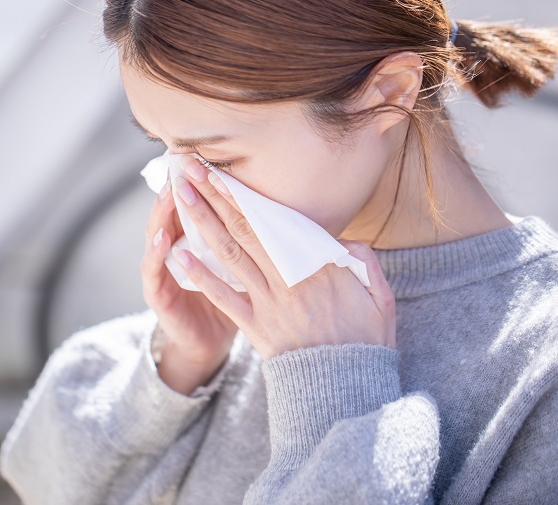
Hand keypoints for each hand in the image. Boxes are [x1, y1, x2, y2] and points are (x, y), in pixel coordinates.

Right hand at [141, 175, 238, 386]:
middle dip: (182, 189)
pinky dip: (157, 255)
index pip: (202, 209)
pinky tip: (163, 239)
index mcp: (201, 242)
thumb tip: (293, 218)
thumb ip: (258, 243)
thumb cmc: (230, 301)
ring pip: (158, 235)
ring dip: (163, 214)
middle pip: (176, 214)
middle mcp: (177, 249)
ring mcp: (164, 271)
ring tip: (170, 193)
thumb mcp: (245, 268)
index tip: (214, 161)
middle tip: (186, 164)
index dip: (207, 187)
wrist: (208, 341)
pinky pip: (154, 272)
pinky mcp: (158, 294)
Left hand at [170, 155, 395, 359]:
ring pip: (229, 253)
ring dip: (201, 222)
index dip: (243, 194)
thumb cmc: (366, 339)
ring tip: (180, 195)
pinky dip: (200, 275)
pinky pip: (223, 297)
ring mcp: (267, 301)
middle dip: (213, 195)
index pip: (272, 220)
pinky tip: (177, 254)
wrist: (346, 388)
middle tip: (188, 167)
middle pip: (243, 227)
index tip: (221, 170)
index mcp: (317, 265)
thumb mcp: (379, 294)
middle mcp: (286, 277)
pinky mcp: (254, 327)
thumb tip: (342, 241)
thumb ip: (362, 260)